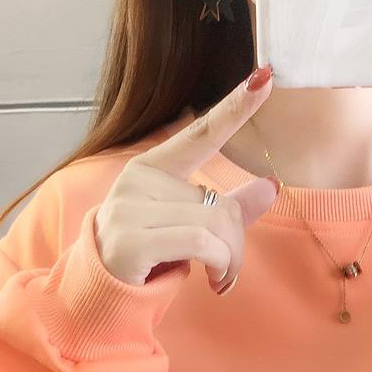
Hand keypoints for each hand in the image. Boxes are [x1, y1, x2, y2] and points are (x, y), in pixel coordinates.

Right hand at [94, 64, 279, 292]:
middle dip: (236, 242)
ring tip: (220, 278)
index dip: (233, 108)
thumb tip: (271, 185)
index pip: (199, 134)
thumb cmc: (147, 258)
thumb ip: (228, 208)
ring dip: (230, 259)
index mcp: (152, 170)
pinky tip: (214, 281)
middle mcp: (138, 181)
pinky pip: (201, 241)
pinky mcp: (133, 240)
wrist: (100, 293)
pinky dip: (219, 264)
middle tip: (228, 269)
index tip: (264, 77)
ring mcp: (131, 209)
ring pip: (215, 222)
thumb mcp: (191, 228)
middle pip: (220, 202)